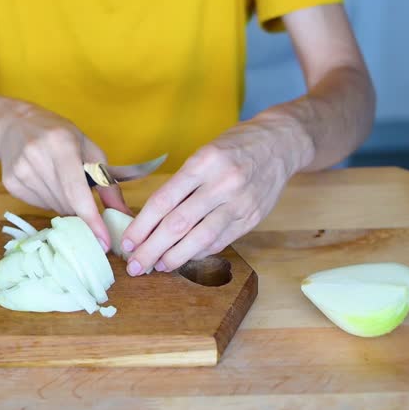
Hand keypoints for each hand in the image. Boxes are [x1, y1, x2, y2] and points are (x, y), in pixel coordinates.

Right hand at [0, 104, 131, 249]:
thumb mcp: (88, 149)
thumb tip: (124, 214)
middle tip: (85, 199)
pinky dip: (49, 200)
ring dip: (65, 204)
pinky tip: (45, 181)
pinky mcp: (11, 183)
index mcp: (61, 144)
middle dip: (81, 210)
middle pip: (67, 204)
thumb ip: (107, 183)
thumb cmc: (59, 135)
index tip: (104, 242)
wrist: (15, 125)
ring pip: (54, 208)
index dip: (91, 219)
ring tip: (61, 181)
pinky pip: (39, 205)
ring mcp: (21, 171)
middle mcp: (37, 156)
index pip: (77, 191)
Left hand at [121, 117, 310, 275]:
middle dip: (152, 248)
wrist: (280, 143)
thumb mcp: (203, 154)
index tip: (128, 242)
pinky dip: (199, 252)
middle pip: (178, 224)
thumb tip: (150, 221)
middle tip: (135, 265)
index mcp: (203, 162)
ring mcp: (240, 203)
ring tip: (158, 266)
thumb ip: (181, 185)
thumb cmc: (233, 147)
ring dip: (175, 257)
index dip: (142, 225)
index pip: (164, 200)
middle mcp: (222, 183)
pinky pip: (221, 241)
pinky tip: (184, 258)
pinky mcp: (252, 218)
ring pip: (201, 238)